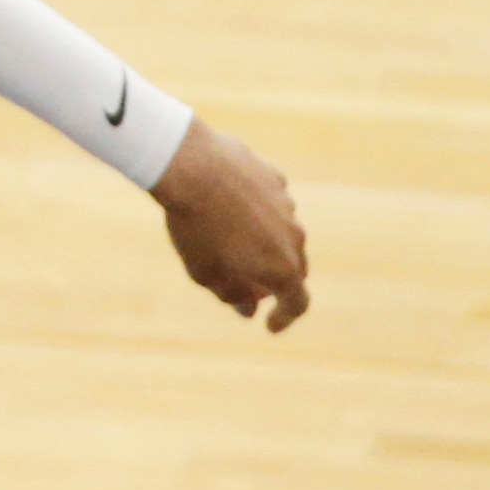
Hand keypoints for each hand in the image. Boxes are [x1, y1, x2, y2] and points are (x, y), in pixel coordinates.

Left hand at [154, 117, 309, 330]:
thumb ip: (231, 294)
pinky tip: (230, 205)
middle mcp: (294, 236)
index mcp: (283, 268)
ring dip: (265, 241)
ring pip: (282, 230)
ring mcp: (287, 204)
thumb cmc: (195, 225)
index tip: (269, 325)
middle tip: (249, 284)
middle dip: (275, 280)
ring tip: (232, 240)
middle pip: (293, 266)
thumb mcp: (204, 272)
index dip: (285, 318)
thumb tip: (247, 308)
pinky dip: (257, 209)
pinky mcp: (273, 177)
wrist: (191, 165)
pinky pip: (271, 200)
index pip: (298, 303)